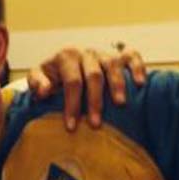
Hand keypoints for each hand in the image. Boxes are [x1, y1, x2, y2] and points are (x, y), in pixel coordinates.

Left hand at [27, 46, 146, 130]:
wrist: (64, 66)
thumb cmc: (52, 77)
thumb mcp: (38, 77)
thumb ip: (37, 83)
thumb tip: (44, 91)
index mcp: (66, 56)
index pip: (71, 81)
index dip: (72, 104)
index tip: (71, 126)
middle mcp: (86, 53)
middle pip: (93, 76)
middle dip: (94, 101)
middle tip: (95, 124)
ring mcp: (104, 53)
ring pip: (113, 65)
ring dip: (117, 85)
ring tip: (120, 104)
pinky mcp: (119, 55)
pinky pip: (131, 56)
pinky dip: (138, 67)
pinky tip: (141, 84)